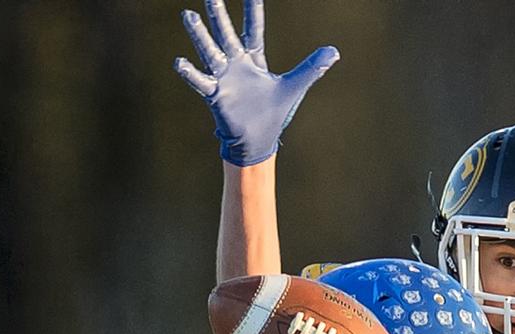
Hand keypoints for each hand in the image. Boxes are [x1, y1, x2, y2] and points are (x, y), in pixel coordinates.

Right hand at [175, 0, 338, 165]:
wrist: (259, 139)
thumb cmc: (273, 111)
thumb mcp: (294, 86)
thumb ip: (311, 68)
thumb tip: (334, 51)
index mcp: (254, 59)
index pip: (253, 29)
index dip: (253, 11)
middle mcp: (236, 64)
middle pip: (226, 34)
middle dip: (219, 15)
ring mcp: (224, 78)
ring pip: (210, 51)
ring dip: (199, 35)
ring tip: (189, 16)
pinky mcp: (216, 95)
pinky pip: (201, 81)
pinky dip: (191, 73)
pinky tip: (180, 62)